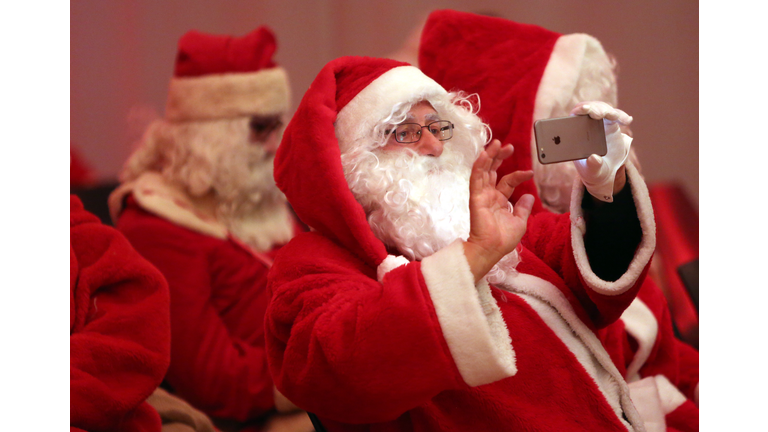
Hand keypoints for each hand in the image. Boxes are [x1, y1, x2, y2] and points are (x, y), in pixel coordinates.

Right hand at [463, 139, 533, 282]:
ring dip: (489, 156)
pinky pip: (476, 179)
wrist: (492, 249)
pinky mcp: (476, 197)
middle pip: (493, 171)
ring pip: (484, 171)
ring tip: (497, 143)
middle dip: (500, 157)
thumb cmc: (504, 239)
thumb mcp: (519, 222)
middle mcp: (489, 195)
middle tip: (508, 146)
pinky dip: (479, 166)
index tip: (530, 172)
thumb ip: (523, 208)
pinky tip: (484, 154)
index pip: (508, 181)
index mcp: (499, 200)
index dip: (518, 175)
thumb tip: (528, 195)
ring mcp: (482, 195)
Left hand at [570, 101, 632, 201]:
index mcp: (574, 134)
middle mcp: (584, 125)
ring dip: (608, 110)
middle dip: (595, 108)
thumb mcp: (592, 171)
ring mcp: (597, 122)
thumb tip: (594, 158)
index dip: (579, 110)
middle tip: (600, 114)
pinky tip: (627, 121)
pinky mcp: (609, 123)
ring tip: (615, 117)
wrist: (605, 169)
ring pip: (602, 109)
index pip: (573, 116)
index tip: (585, 109)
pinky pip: (615, 115)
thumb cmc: (593, 170)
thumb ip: (593, 166)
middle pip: (588, 109)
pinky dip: (621, 116)